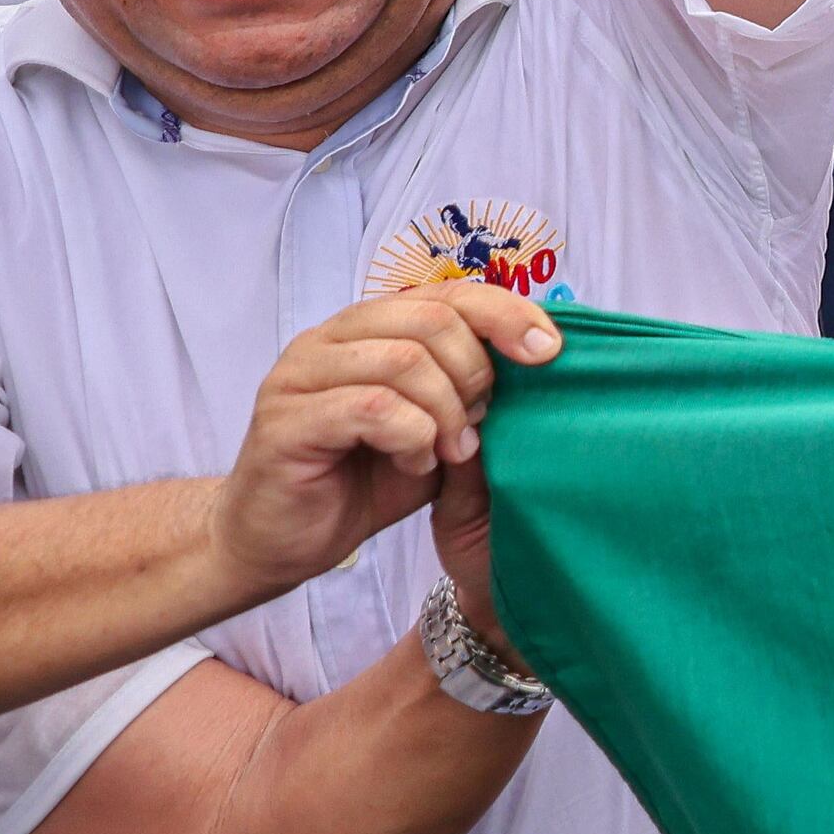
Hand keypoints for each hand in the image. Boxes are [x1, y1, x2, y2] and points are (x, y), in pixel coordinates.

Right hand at [209, 287, 563, 604]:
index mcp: (369, 328)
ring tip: (446, 451)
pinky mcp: (285, 420)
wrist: (284, 540)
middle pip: (432, 318)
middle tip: (475, 426)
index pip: (449, 292)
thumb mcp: (439, 430)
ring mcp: (300, 375)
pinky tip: (413, 463)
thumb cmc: (363, 480)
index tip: (549, 351)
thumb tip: (540, 358)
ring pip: (404, 361)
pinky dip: (411, 437)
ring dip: (445, 412)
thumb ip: (474, 394)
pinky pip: (372, 407)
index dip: (506, 314)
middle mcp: (330, 338)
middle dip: (475, 374)